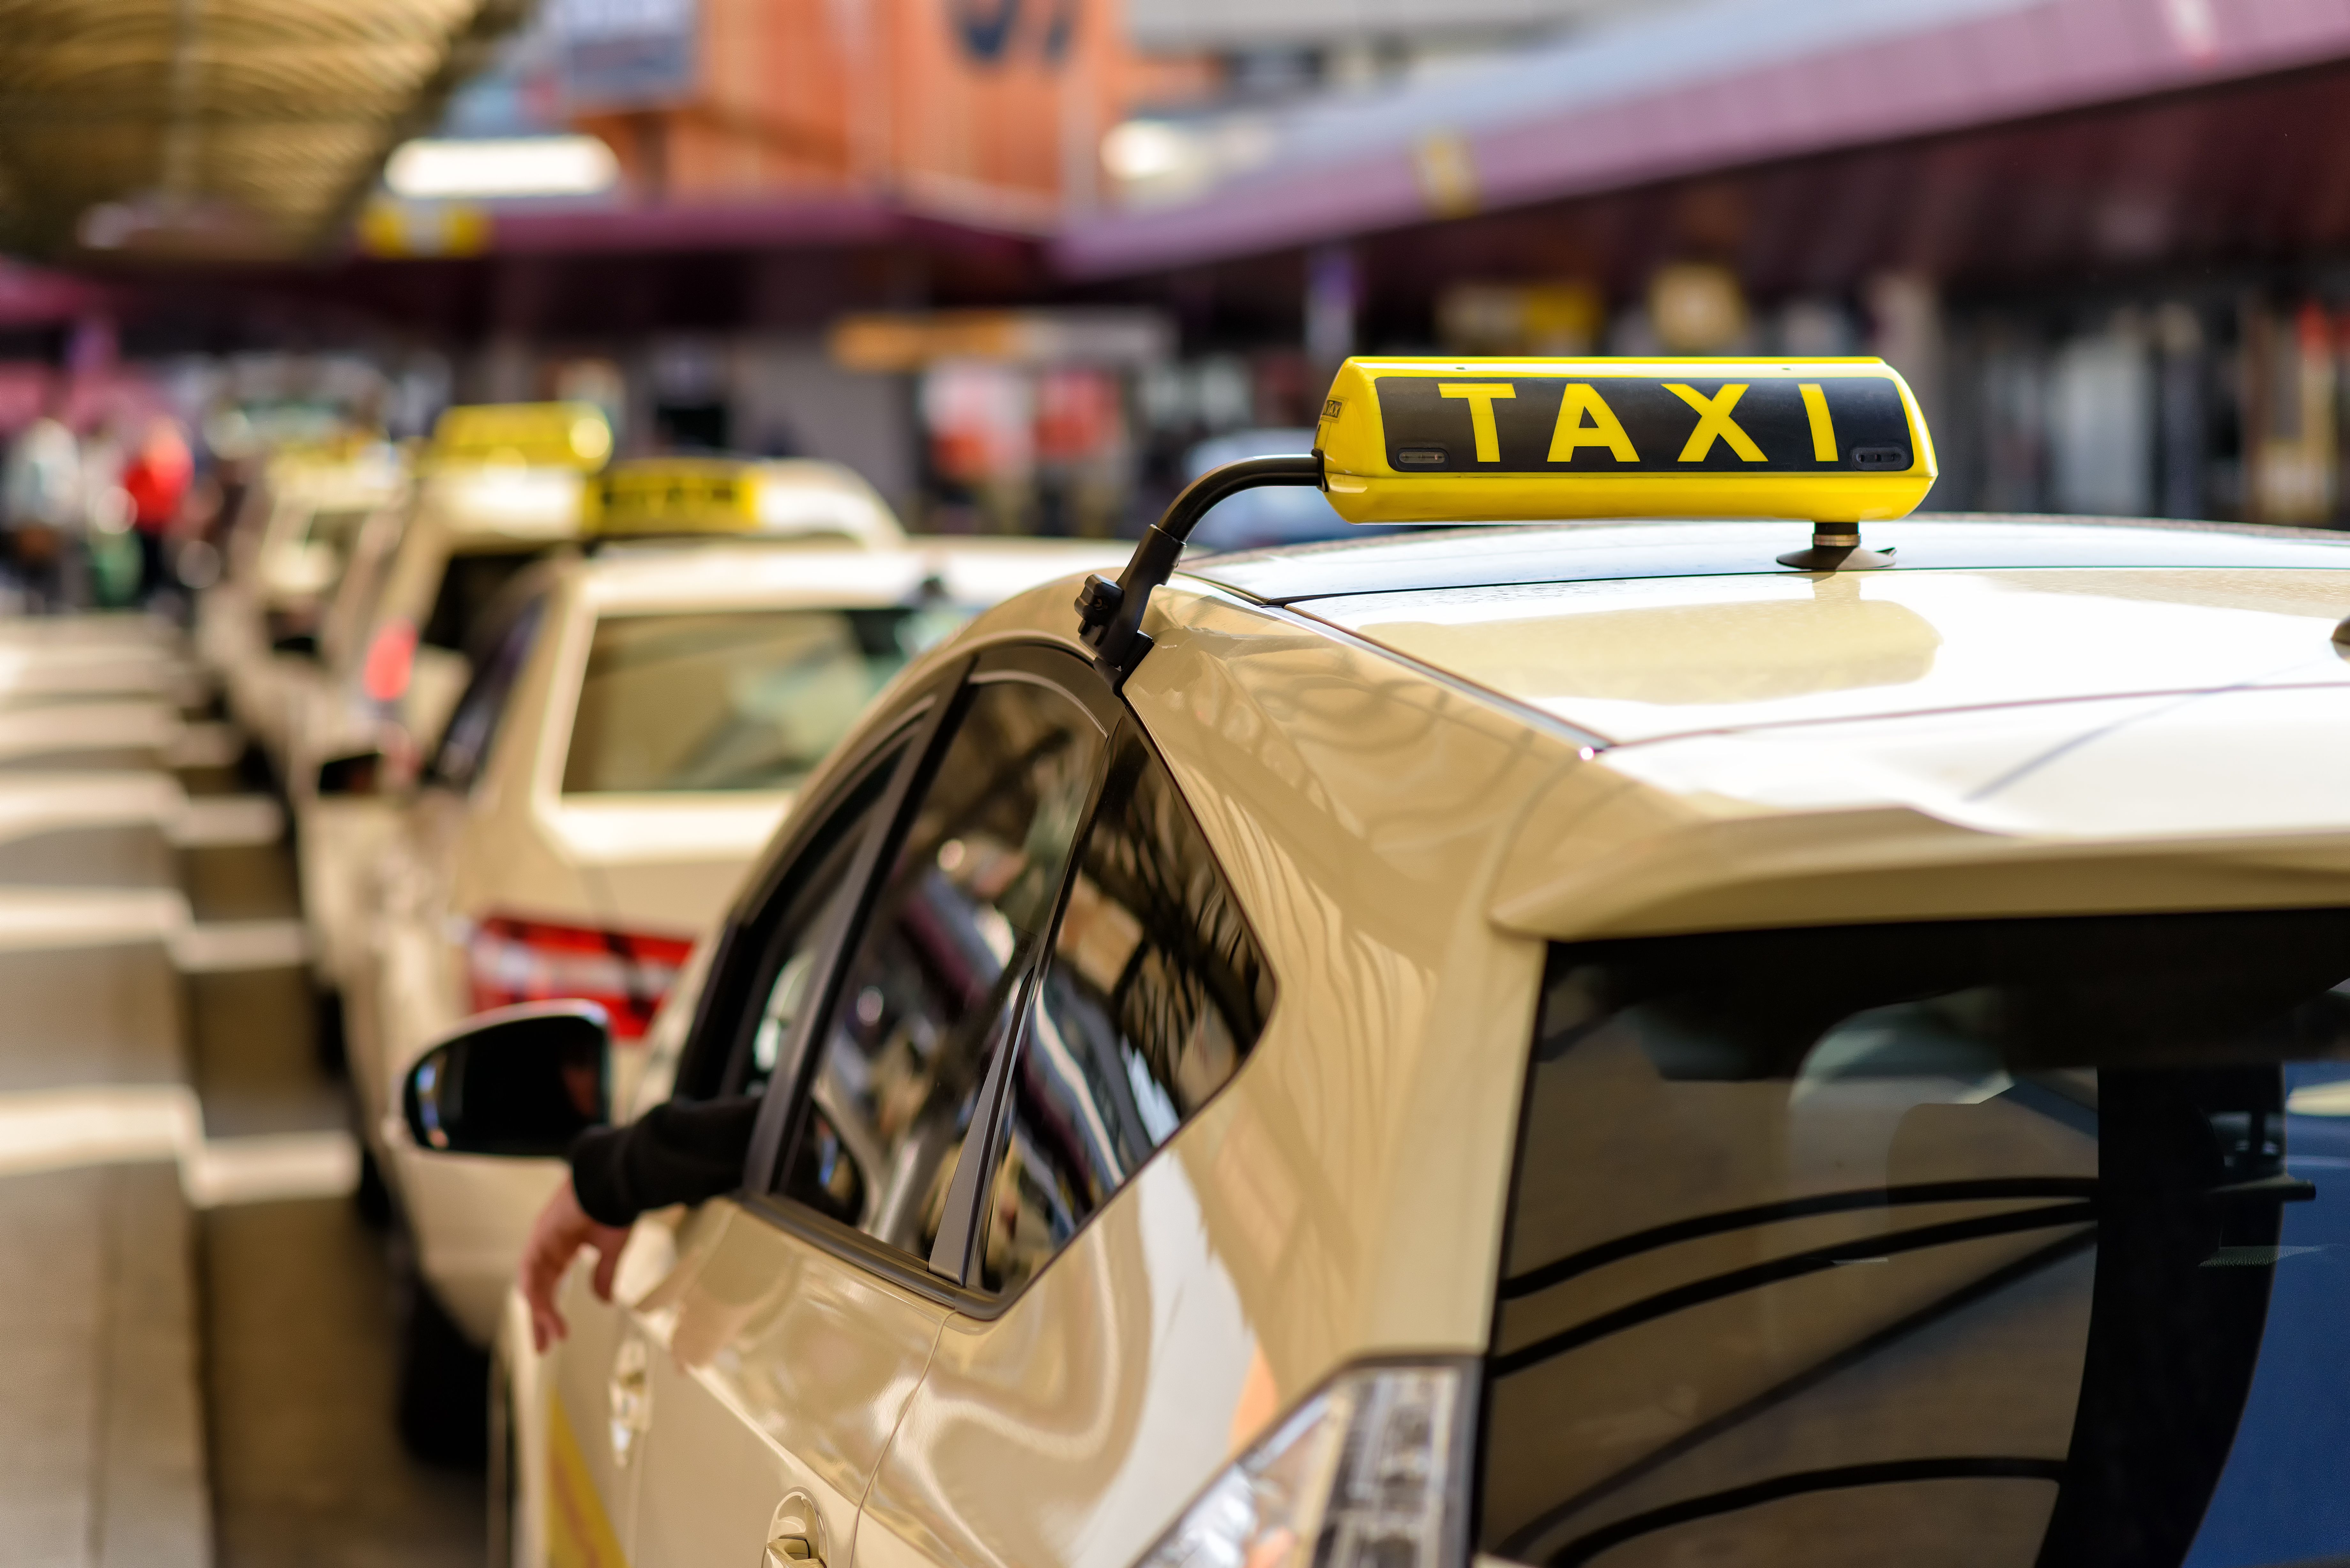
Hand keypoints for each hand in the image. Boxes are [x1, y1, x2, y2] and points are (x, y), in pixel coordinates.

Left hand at [520, 1180, 630, 1352]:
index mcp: (562, 1247)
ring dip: (540, 1313)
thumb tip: (605, 1301)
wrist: (615, 1180)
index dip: (551, 1312)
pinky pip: (533, 1274)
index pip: (551, 1285)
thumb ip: (603, 1275)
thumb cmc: (615, 1207)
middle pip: (538, 1290)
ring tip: (549, 1338)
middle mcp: (547, 1246)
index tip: (557, 1337)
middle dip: (540, 1320)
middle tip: (543, 1348)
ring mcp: (541, 1241)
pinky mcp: (541, 1238)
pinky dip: (539, 1297)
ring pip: (533, 1285)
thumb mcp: (611, 1250)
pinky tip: (546, 1316)